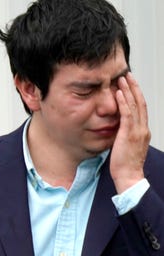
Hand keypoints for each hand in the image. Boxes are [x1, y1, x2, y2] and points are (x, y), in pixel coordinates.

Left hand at [110, 72, 150, 193]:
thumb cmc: (125, 165)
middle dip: (134, 87)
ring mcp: (138, 131)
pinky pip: (127, 114)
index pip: (141, 108)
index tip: (130, 84)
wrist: (129, 177)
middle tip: (127, 75)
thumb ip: (124, 135)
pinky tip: (119, 93)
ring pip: (135, 105)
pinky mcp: (129, 134)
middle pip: (140, 102)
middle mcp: (143, 128)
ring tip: (122, 79)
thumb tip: (116, 129)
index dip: (136, 95)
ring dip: (128, 90)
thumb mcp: (125, 146)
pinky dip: (124, 102)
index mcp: (143, 131)